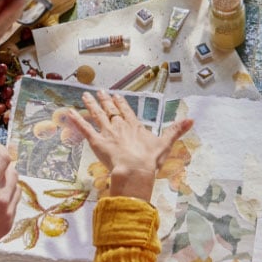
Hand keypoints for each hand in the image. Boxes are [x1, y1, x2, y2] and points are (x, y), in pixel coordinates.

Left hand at [67, 91, 192, 200]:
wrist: (135, 169)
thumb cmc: (150, 159)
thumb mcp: (165, 144)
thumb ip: (176, 131)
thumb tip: (192, 120)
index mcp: (135, 127)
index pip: (126, 111)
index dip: (121, 103)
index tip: (116, 95)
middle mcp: (120, 126)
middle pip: (111, 111)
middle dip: (105, 101)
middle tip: (99, 92)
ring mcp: (107, 133)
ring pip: (97, 116)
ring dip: (91, 105)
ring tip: (85, 95)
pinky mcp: (96, 142)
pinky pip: (85, 129)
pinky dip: (77, 120)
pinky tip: (69, 112)